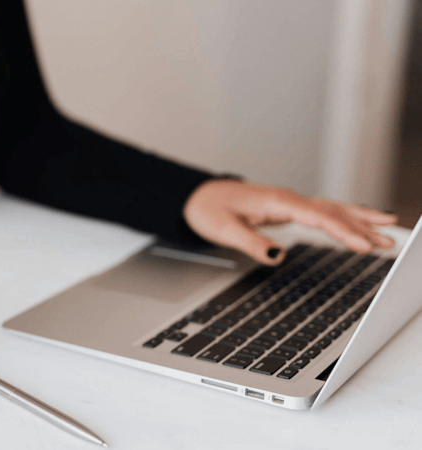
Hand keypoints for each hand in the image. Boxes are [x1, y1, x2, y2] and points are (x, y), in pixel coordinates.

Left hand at [183, 180, 396, 264]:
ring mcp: (289, 203)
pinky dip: (344, 217)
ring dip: (360, 220)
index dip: (342, 231)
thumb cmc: (208, 209)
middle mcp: (288, 199)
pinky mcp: (287, 208)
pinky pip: (322, 212)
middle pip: (332, 212)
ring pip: (331, 209)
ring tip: (388, 230)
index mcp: (277, 201)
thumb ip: (251, 242)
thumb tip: (276, 256)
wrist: (197, 196)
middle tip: (389, 242)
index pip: (318, 217)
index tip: (363, 245)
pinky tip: (359, 222)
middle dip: (362, 226)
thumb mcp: (224, 229)